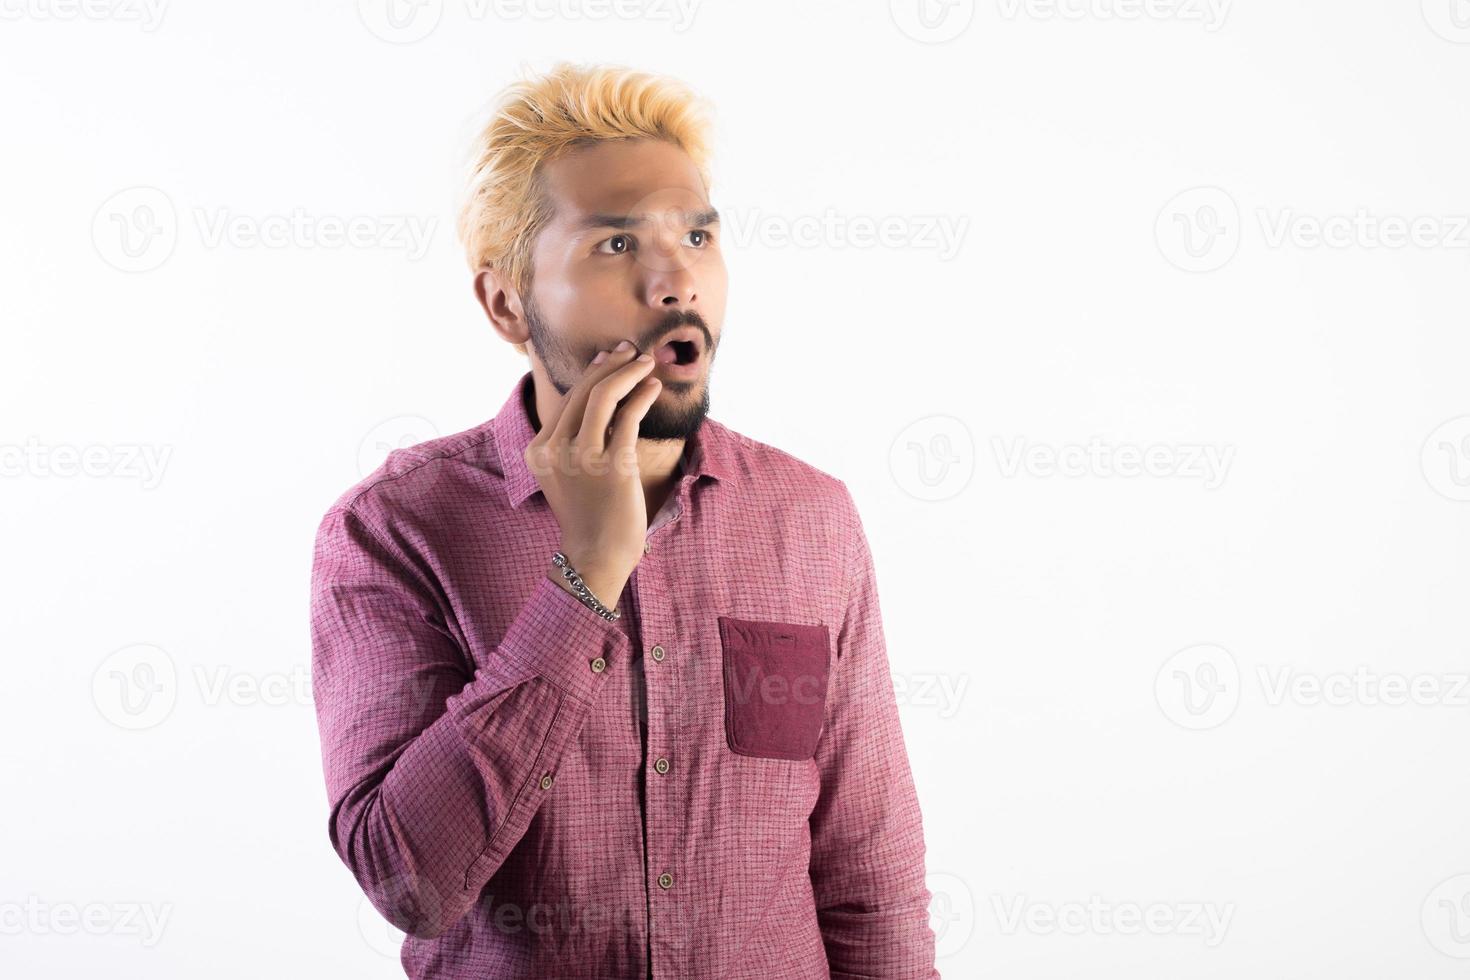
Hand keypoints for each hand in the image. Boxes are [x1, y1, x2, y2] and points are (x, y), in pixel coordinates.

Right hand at [524, 340, 660, 607]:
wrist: (596, 556)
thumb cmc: (589, 515)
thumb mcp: (567, 474)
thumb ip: (573, 440)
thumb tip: (601, 396)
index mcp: (539, 450)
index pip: (568, 400)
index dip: (592, 374)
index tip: (611, 358)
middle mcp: (554, 449)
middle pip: (584, 392)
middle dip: (611, 365)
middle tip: (632, 350)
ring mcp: (581, 458)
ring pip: (604, 397)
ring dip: (629, 373)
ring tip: (647, 363)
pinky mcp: (611, 466)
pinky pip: (628, 418)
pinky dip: (642, 397)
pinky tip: (653, 388)